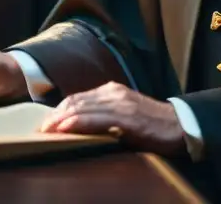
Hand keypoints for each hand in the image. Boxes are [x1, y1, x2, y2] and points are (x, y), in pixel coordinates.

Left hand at [40, 81, 185, 156]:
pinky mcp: (126, 116)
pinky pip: (96, 118)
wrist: (180, 125)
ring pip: (82, 108)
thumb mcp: (125, 115)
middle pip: (76, 101)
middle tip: (40, 128)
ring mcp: (120, 103)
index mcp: (112, 91)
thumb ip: (106, 116)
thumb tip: (82, 127)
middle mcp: (113, 92)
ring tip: (46, 130)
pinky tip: (65, 128)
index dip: (59, 110)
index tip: (46, 122)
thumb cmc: (152, 124)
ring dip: (61, 120)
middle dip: (55, 115)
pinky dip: (77, 122)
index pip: (78, 98)